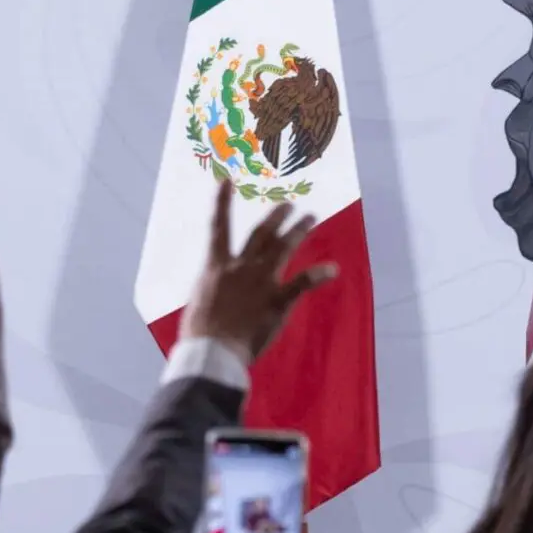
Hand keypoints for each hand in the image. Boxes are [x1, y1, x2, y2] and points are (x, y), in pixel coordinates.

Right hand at [180, 182, 338, 362]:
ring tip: (310, 217)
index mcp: (215, 267)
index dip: (221, 202)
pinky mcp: (276, 301)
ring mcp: (260, 282)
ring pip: (283, 248)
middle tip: (289, 203)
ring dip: (298, 230)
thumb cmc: (199, 334)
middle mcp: (240, 268)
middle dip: (276, 216)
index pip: (217, 227)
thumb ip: (213, 288)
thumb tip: (217, 286)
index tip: (225, 181)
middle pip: (261, 233)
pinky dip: (319, 274)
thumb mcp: (200, 302)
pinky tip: (333, 269)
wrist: (212, 351)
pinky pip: (302, 283)